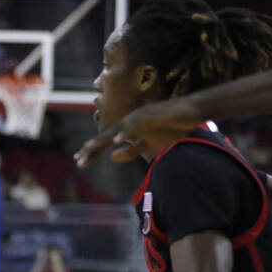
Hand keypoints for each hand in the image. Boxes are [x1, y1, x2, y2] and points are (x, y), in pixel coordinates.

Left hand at [74, 97, 204, 168]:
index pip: (107, 140)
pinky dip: (126, 132)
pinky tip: (117, 140)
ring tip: (89, 147)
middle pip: (107, 135)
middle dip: (92, 147)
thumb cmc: (171, 126)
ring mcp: (140, 116)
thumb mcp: (148, 143)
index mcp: (128, 127)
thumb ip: (130, 150)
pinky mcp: (152, 115)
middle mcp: (131, 120)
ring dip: (103, 139)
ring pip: (118, 129)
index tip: (78, 160)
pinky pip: (136, 125)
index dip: (93, 150)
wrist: (193, 112)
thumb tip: (111, 157)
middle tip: (78, 160)